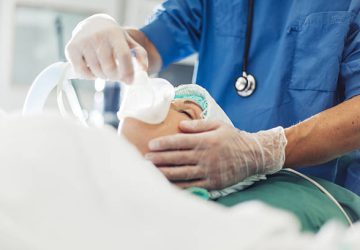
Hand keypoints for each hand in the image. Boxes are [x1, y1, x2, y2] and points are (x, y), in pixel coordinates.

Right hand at [65, 14, 147, 82]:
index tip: (130, 81)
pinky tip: (93, 69)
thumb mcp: (129, 42)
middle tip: (115, 74)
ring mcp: (83, 42)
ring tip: (104, 69)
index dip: (128, 72)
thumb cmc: (114, 38)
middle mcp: (98, 36)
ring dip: (102, 76)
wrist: (93, 25)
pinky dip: (89, 76)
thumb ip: (140, 55)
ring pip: (96, 72)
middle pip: (109, 68)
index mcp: (115, 34)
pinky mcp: (71, 49)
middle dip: (114, 76)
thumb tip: (142, 70)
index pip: (123, 56)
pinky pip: (82, 73)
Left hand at [145, 120, 286, 189]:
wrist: (253, 156)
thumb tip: (180, 125)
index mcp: (206, 141)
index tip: (151, 145)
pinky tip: (167, 184)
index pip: (180, 142)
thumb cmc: (233, 138)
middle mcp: (205, 157)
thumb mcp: (218, 125)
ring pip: (182, 173)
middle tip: (145, 159)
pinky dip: (178, 186)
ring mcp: (208, 172)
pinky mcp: (212, 184)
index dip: (164, 143)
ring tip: (151, 171)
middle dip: (159, 159)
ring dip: (165, 172)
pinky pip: (192, 186)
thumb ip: (199, 124)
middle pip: (177, 158)